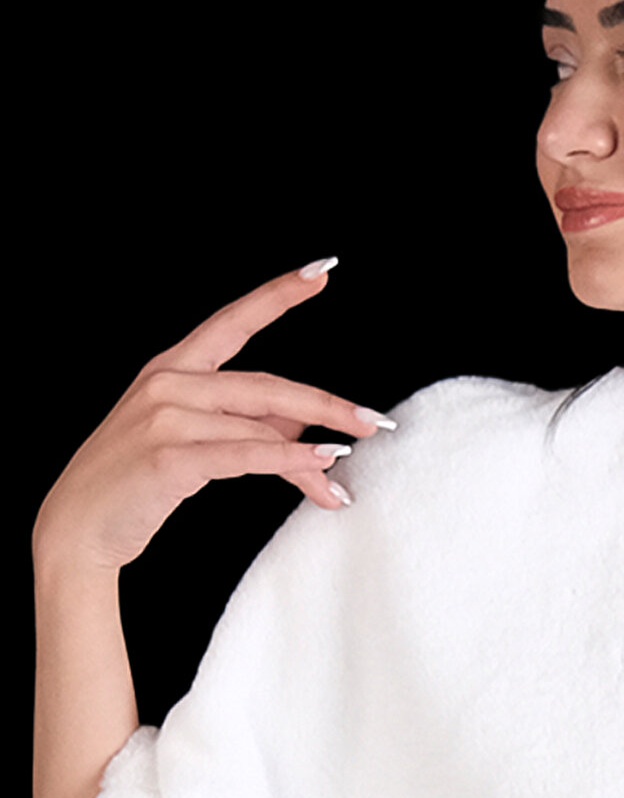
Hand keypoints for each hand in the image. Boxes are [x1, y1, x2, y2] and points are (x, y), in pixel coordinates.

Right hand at [34, 261, 386, 574]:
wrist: (75, 527)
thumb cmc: (133, 481)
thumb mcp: (186, 436)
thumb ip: (241, 421)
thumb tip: (305, 426)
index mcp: (171, 368)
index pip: (234, 321)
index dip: (279, 295)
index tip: (321, 271)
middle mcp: (168, 383)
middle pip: (267, 387)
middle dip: (326, 405)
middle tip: (373, 421)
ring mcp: (165, 418)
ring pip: (261, 429)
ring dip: (309, 458)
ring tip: (340, 479)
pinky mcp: (168, 458)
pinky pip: (244, 454)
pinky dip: (288, 461)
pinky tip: (319, 465)